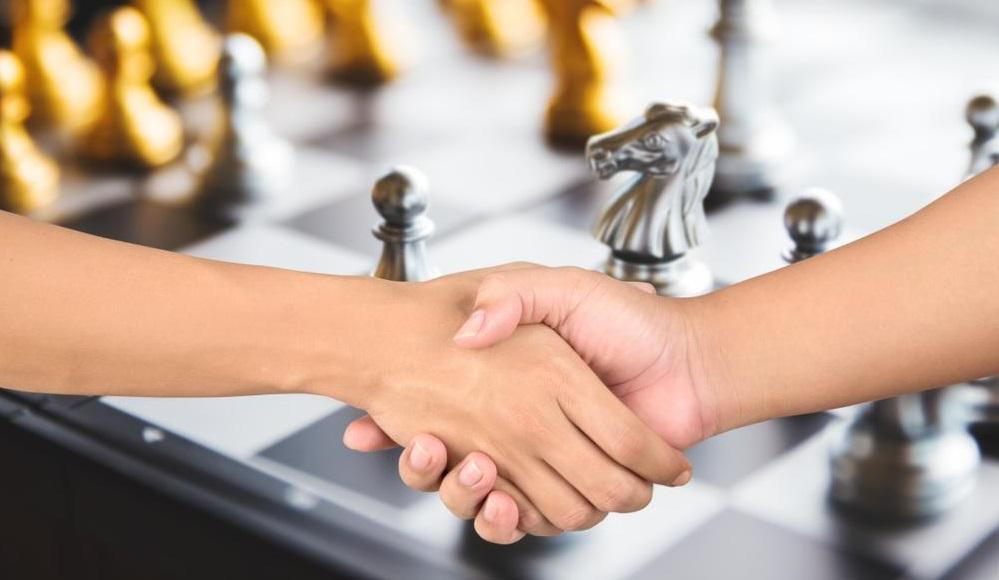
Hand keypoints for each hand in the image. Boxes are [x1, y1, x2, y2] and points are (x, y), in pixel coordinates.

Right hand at [345, 266, 718, 541]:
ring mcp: (543, 458)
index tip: (364, 426)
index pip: (436, 409)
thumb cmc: (629, 321)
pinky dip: (507, 520)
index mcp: (512, 380)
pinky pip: (526, 517)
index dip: (399, 422)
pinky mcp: (569, 486)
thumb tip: (466, 331)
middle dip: (424, 466)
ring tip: (472, 467)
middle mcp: (521, 423)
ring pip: (481, 497)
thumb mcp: (561, 288)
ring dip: (463, 495)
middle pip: (449, 461)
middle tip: (422, 444)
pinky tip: (502, 498)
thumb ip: (513, 295)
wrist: (690, 360)